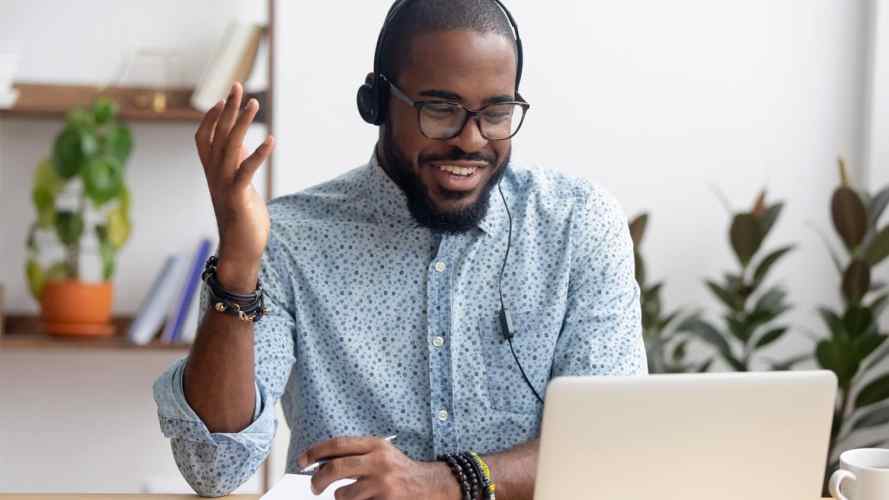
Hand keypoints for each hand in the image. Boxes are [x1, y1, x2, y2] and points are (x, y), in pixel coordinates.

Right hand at [195, 81, 274, 291]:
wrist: (241, 252)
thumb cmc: (242, 219)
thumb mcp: (240, 187)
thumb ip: (238, 165)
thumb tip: (242, 143)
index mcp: (213, 173)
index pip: (204, 138)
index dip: (212, 117)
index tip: (224, 98)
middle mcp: (214, 176)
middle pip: (217, 135)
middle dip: (228, 109)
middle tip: (238, 86)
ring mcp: (224, 186)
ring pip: (229, 147)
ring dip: (242, 123)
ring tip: (254, 103)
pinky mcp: (237, 198)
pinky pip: (245, 171)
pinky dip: (258, 155)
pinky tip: (270, 140)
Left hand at [298, 436, 460, 499]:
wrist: (431, 485)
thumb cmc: (400, 470)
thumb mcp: (380, 453)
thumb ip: (356, 453)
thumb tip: (321, 460)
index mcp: (375, 445)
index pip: (337, 445)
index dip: (315, 452)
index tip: (302, 460)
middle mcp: (378, 461)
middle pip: (335, 469)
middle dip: (318, 480)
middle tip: (314, 487)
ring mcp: (382, 483)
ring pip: (343, 494)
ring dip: (340, 498)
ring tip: (349, 497)